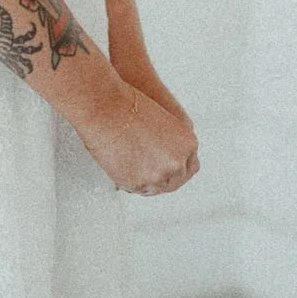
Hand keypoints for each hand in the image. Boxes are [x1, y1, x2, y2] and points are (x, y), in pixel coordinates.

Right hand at [73, 76, 200, 196]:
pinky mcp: (137, 184)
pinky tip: (126, 171)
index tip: (169, 168)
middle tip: (151, 172)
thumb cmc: (129, 106)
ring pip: (156, 188)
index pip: (190, 167)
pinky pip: (137, 190)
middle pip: (175, 181)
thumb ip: (173, 143)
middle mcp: (176, 163)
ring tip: (136, 170)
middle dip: (163, 177)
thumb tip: (169, 160)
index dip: (177, 167)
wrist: (106, 108)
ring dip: (147, 181)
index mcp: (188, 144)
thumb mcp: (164, 120)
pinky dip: (132, 183)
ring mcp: (157, 176)